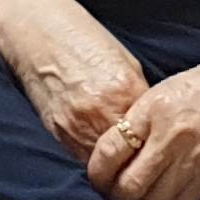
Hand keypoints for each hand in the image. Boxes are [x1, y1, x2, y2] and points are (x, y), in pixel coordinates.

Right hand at [0, 0, 148, 157]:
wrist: (35, 33)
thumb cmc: (82, 39)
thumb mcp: (125, 61)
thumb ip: (139, 95)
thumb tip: (154, 124)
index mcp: (124, 91)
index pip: (153, 133)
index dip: (159, 139)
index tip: (164, 143)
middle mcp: (100, 114)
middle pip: (131, 154)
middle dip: (140, 157)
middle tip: (149, 160)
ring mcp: (76, 127)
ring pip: (107, 166)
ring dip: (118, 166)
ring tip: (126, 161)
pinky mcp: (58, 134)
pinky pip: (84, 160)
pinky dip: (96, 160)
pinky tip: (103, 153)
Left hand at [84, 34, 199, 199]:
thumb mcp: (161, 93)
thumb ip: (134, 123)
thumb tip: (108, 157)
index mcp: (155, 111)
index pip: (109, 153)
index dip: (96, 172)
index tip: (96, 176)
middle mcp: (174, 140)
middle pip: (129, 188)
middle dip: (115, 197)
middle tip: (111, 195)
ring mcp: (195, 163)